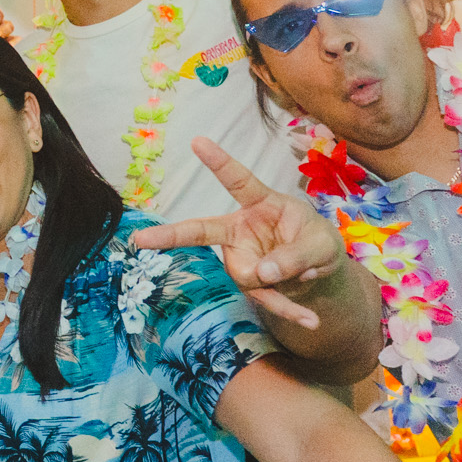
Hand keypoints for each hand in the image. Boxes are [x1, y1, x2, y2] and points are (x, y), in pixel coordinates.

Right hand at [126, 136, 344, 329]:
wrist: (320, 272)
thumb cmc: (317, 243)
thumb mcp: (320, 244)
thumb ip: (296, 255)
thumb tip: (261, 274)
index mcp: (261, 205)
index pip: (238, 182)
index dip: (219, 162)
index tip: (197, 141)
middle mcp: (242, 231)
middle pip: (202, 230)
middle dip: (170, 236)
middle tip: (141, 239)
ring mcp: (241, 259)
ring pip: (247, 276)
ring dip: (282, 283)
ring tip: (310, 277)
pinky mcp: (249, 284)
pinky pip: (264, 298)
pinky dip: (288, 310)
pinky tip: (310, 320)